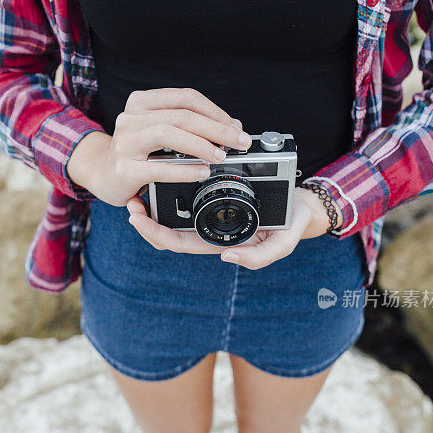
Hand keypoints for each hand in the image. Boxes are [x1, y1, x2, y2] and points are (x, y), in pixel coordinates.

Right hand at [65, 87, 251, 205]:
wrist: (100, 173)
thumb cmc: (136, 153)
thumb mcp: (160, 132)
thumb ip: (189, 127)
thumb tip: (231, 128)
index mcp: (142, 103)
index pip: (186, 98)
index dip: (215, 111)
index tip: (236, 127)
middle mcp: (132, 117)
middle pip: (182, 115)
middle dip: (216, 129)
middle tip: (239, 142)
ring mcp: (126, 142)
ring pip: (168, 133)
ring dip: (201, 144)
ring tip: (221, 156)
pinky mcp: (124, 168)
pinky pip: (158, 167)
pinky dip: (184, 170)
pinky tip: (201, 172)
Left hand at [126, 185, 341, 267]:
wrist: (303, 206)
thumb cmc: (292, 224)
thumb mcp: (282, 243)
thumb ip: (260, 257)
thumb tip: (228, 258)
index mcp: (219, 242)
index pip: (178, 243)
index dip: (154, 233)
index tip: (136, 217)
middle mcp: (210, 230)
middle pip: (167, 231)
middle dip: (145, 219)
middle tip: (130, 202)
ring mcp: (211, 215)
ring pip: (173, 215)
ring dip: (154, 205)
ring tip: (138, 190)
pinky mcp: (215, 196)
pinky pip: (187, 197)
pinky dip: (171, 188)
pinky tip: (161, 174)